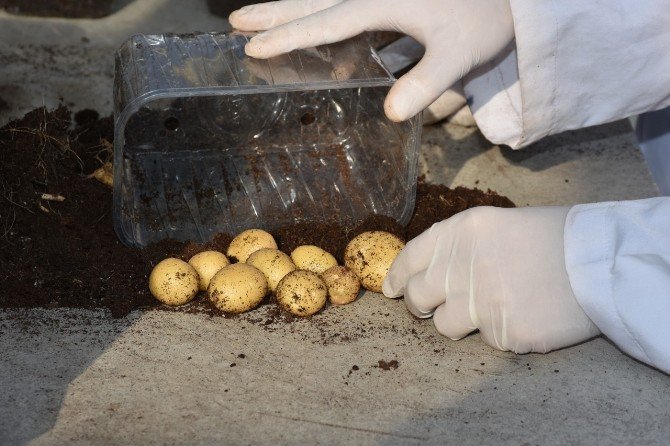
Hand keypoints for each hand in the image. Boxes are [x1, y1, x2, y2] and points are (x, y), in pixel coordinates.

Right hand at [229, 0, 514, 121]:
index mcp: (383, 0)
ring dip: (289, 8)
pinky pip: (342, 6)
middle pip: (314, 0)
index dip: (289, 35)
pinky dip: (318, 14)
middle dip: (274, 11)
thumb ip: (427, 81)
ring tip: (254, 18)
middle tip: (234, 21)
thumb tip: (391, 114)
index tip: (253, 45)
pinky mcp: (388, 0)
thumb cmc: (486, 17)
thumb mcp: (461, 52)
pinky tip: (312, 29)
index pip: (327, 21)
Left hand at [383, 206, 599, 353]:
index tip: (392, 289)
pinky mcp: (504, 333)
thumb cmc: (550, 238)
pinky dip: (500, 331)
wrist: (598, 261)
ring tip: (493, 306)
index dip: (397, 277)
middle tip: (435, 306)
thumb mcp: (496, 225)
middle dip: (420, 304)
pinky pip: (486, 340)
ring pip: (444, 326)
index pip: (410, 258)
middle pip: (417, 297)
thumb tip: (420, 274)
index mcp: (460, 233)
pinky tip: (523, 313)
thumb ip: (456, 247)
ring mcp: (481, 303)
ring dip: (460, 322)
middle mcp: (462, 266)